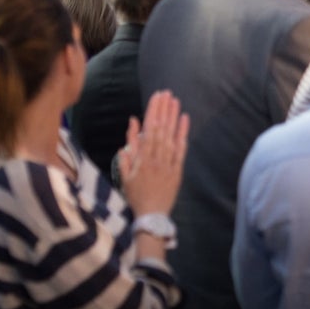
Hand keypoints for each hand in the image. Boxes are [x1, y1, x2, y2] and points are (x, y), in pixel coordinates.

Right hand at [118, 90, 189, 216]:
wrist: (151, 215)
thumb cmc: (136, 194)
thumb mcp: (125, 173)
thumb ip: (129, 148)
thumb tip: (132, 125)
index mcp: (141, 158)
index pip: (148, 130)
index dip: (153, 112)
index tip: (156, 97)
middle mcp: (155, 159)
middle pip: (160, 129)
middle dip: (163, 110)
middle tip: (166, 93)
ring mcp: (168, 164)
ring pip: (170, 136)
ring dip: (173, 117)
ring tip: (175, 101)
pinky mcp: (178, 170)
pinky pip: (181, 149)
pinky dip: (182, 133)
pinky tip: (185, 119)